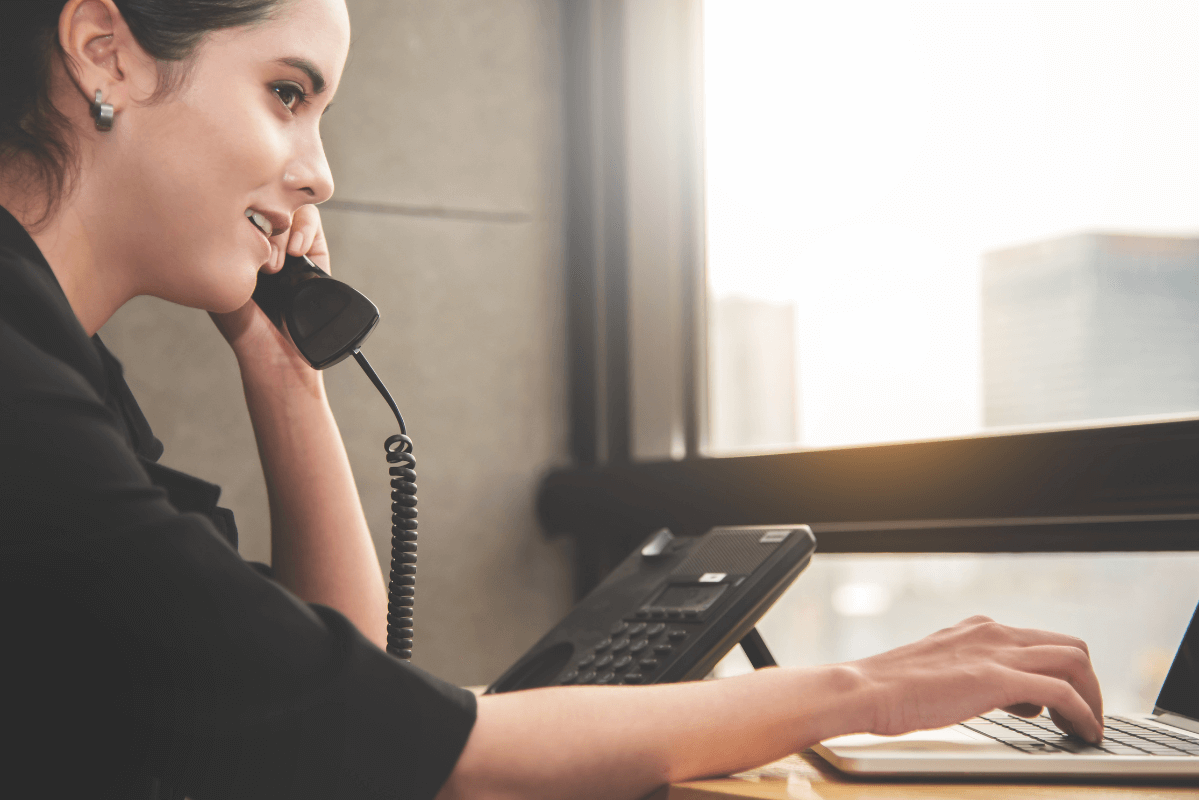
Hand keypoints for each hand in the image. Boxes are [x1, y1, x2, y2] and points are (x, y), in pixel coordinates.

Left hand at [210, 204, 330, 363]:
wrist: (281, 358)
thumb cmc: (247, 331)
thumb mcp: (223, 286)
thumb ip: (222, 253)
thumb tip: (218, 217)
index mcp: (234, 244)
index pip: (236, 204)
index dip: (239, 204)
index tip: (235, 222)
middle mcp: (262, 241)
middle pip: (265, 198)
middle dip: (264, 215)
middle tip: (258, 243)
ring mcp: (289, 246)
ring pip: (290, 208)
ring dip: (286, 228)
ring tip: (277, 260)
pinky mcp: (314, 255)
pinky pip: (313, 226)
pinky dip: (306, 231)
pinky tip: (297, 251)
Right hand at [848, 615, 1103, 742]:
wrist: (864, 690)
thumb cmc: (892, 690)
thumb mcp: (943, 673)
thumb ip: (978, 677)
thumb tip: (1013, 699)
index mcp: (979, 629)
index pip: (1042, 641)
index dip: (1062, 673)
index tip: (1064, 703)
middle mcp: (993, 632)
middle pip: (1070, 645)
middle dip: (1089, 683)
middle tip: (1086, 716)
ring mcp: (996, 652)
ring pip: (1075, 661)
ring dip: (1093, 697)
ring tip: (1088, 728)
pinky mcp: (995, 679)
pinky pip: (1061, 692)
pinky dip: (1083, 713)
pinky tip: (1083, 733)